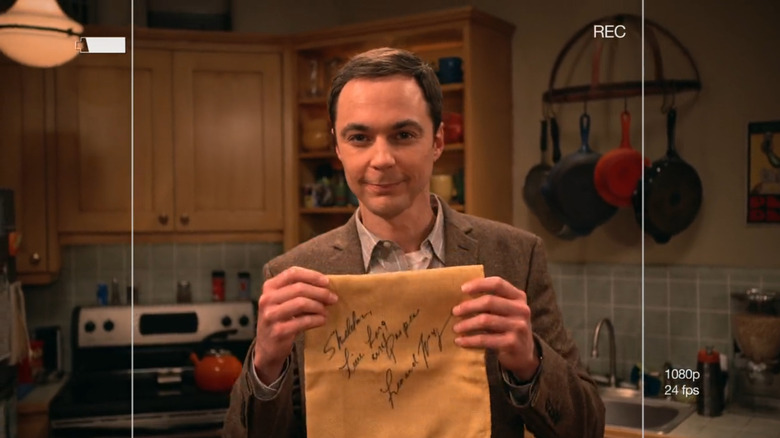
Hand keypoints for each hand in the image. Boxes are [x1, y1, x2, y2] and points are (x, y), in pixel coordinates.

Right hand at [254, 266, 336, 383]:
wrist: (267, 347)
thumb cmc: (280, 319)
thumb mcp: (283, 301)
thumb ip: (298, 291)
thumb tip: (325, 286)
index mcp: (269, 287)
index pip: (292, 273)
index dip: (312, 276)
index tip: (327, 282)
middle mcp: (267, 299)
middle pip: (299, 288)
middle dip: (320, 292)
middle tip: (333, 298)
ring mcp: (271, 315)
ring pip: (302, 303)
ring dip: (319, 306)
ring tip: (326, 311)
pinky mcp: (278, 331)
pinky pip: (303, 321)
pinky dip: (317, 319)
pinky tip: (322, 320)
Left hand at [452, 276, 538, 380]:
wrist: (523, 354)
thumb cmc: (508, 327)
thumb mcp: (506, 310)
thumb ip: (492, 301)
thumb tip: (462, 294)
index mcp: (518, 297)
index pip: (498, 284)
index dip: (479, 284)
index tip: (462, 289)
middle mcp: (522, 310)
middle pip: (489, 301)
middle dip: (468, 306)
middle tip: (455, 311)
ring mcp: (519, 327)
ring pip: (485, 320)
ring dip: (467, 324)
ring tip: (456, 328)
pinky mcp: (512, 343)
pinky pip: (485, 339)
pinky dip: (470, 340)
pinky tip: (460, 341)